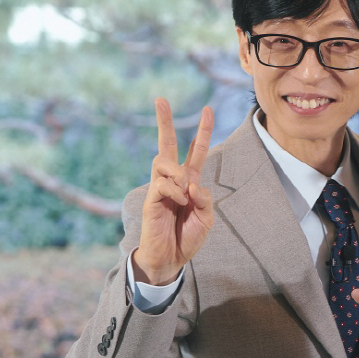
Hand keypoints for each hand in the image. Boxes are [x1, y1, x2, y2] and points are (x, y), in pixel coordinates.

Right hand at [132, 98, 214, 285]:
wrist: (171, 258)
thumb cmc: (187, 237)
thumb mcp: (207, 218)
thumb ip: (205, 198)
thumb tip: (191, 182)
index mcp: (190, 181)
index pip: (196, 151)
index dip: (203, 131)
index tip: (208, 109)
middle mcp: (173, 180)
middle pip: (168, 145)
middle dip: (164, 122)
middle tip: (160, 99)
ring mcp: (160, 188)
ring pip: (164, 161)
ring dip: (178, 173)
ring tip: (184, 194)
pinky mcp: (150, 199)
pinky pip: (163, 184)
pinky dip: (174, 191)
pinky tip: (179, 203)